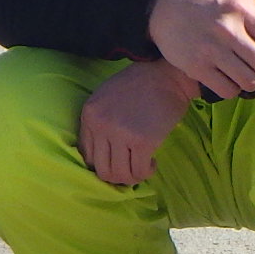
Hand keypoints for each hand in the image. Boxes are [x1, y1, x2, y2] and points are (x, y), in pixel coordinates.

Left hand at [78, 60, 197, 186]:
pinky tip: (152, 163)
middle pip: (102, 170)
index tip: (117, 162)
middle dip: (117, 176)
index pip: (87, 156)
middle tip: (130, 170)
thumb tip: (101, 155)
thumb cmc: (139, 86)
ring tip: (142, 167)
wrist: (166, 76)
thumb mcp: (106, 98)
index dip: (103, 164)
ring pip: (120, 175)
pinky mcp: (143, 142)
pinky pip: (139, 172)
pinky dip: (146, 173)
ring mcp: (121, 134)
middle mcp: (101, 125)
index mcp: (89, 115)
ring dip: (132, 177)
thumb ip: (99, 121)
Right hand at [146, 0, 254, 96]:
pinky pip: (227, 90)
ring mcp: (211, 49)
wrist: (163, 8)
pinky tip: (228, 79)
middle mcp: (227, 29)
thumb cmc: (208, 2)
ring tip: (244, 74)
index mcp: (242, 9)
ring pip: (248, 81)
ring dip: (251, 82)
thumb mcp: (239, 0)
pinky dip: (233, 89)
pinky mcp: (196, 66)